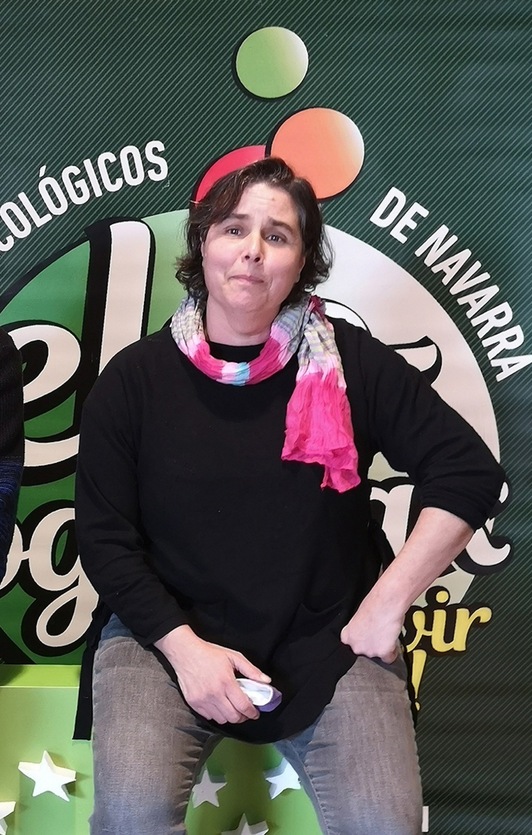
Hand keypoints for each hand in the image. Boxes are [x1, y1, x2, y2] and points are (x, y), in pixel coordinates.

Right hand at [154, 625, 269, 723]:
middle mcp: (214, 694)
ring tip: (232, 708)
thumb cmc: (210, 653)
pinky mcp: (194, 704)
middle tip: (245, 712)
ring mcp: (203, 700)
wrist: (185, 653)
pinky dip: (217, 715)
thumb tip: (266, 681)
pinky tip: (219, 706)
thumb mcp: (233, 656)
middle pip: (234, 717)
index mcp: (226, 682)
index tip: (255, 713)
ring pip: (222, 720)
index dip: (252, 713)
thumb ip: (251, 670)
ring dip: (230, 717)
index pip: (243, 706)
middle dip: (243, 717)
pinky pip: (209, 717)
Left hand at [340, 597, 403, 662]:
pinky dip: (392, 652)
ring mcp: (369, 651)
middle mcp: (356, 646)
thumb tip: (364, 632)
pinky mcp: (383, 653)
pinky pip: (389, 658)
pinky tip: (392, 642)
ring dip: (382, 648)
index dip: (361, 642)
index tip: (366, 639)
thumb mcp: (359, 617)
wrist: (386, 602)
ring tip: (387, 634)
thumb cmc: (374, 604)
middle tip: (378, 635)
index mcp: (347, 636)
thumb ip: (359, 629)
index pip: (352, 646)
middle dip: (372, 646)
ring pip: (377, 656)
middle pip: (364, 652)